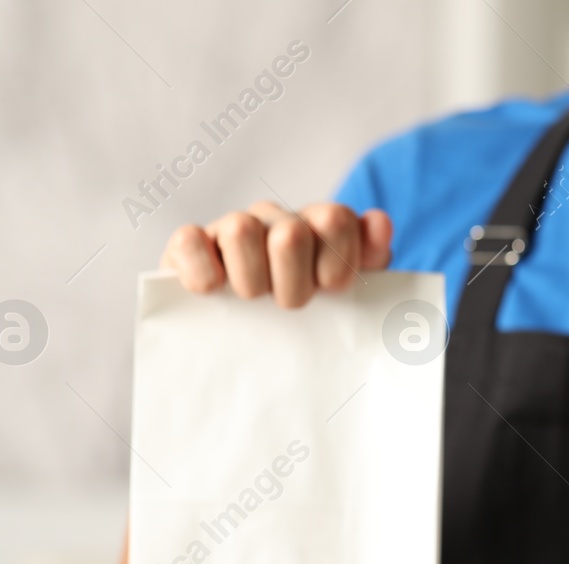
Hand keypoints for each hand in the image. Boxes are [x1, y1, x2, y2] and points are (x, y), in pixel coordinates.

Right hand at [160, 200, 393, 307]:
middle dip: (293, 285)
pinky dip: (201, 270)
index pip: (336, 219)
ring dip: (250, 280)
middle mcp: (277, 219)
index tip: (330, 292)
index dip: (336, 264)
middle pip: (290, 234)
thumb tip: (379, 222)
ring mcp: (232, 227)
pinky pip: (189, 241)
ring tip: (251, 300)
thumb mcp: (348, 294)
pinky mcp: (190, 244)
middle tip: (288, 305)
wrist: (243, 340)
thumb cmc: (306, 315)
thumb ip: (371, 260)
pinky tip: (210, 291)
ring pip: (240, 230)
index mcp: (319, 226)